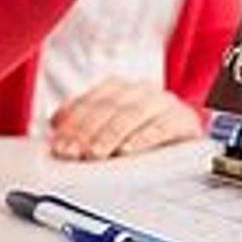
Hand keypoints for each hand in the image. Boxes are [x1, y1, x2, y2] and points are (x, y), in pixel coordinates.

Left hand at [49, 78, 201, 160]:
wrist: (185, 136)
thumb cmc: (141, 133)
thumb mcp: (110, 126)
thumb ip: (83, 122)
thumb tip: (56, 122)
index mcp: (118, 88)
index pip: (91, 101)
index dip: (73, 124)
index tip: (60, 146)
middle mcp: (140, 90)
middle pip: (109, 107)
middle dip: (88, 132)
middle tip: (74, 153)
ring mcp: (162, 102)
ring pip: (133, 113)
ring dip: (111, 134)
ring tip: (96, 153)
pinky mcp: (182, 119)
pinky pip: (161, 127)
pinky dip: (143, 138)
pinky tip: (128, 150)